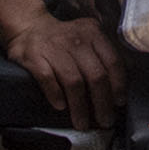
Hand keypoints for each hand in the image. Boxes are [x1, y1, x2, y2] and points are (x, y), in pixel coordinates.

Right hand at [0, 9, 126, 129]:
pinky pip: (48, 79)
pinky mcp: (34, 57)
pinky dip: (55, 94)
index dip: (118, 85)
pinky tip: (60, 106)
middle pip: (96, 75)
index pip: (112, 61)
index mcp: (93, 33)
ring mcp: (55, 48)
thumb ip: (102, 56)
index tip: (119, 103)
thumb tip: (117, 91)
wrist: (29, 27)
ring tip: (82, 123)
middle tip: (105, 121)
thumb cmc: (64, 40)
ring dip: (80, 107)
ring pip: (74, 81)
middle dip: (102, 103)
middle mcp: (76, 40)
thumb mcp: (87, 38)